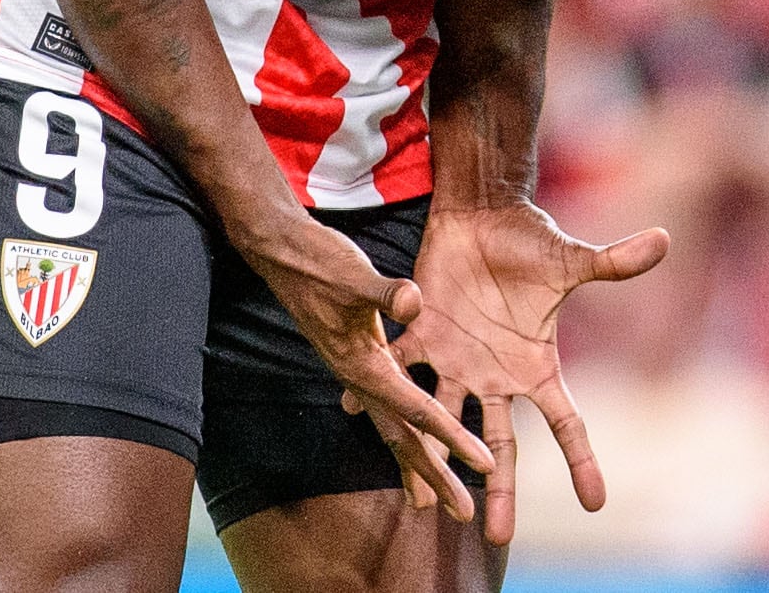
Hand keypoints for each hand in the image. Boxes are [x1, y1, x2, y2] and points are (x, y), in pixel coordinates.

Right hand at [240, 212, 494, 515]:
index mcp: (365, 366)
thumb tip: (414, 301)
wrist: (284, 254)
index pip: (418, 412)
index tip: (483, 467)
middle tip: (464, 513)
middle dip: (434, 477)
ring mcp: (361, 373)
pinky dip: (408, 429)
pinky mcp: (363, 359)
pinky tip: (420, 441)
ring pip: (396, 428)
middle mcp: (363, 379)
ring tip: (443, 497)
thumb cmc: (320, 262)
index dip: (453, 440)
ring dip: (420, 463)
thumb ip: (384, 292)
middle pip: (404, 440)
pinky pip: (391, 405)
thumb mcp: (354, 275)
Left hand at [379, 199, 667, 546]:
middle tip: (496, 536)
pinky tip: (355, 409)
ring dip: (432, 458)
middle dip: (497, 491)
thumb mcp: (572, 259)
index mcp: (535, 366)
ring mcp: (455, 361)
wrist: (487, 217)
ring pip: (442, 420)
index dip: (581, 461)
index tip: (597, 502)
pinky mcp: (421, 334)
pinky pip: (397, 365)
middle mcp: (495, 376)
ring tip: (424, 503)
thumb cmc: (531, 241)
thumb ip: (613, 261)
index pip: (566, 423)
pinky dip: (376, 385)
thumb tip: (664, 240)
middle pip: (498, 445)